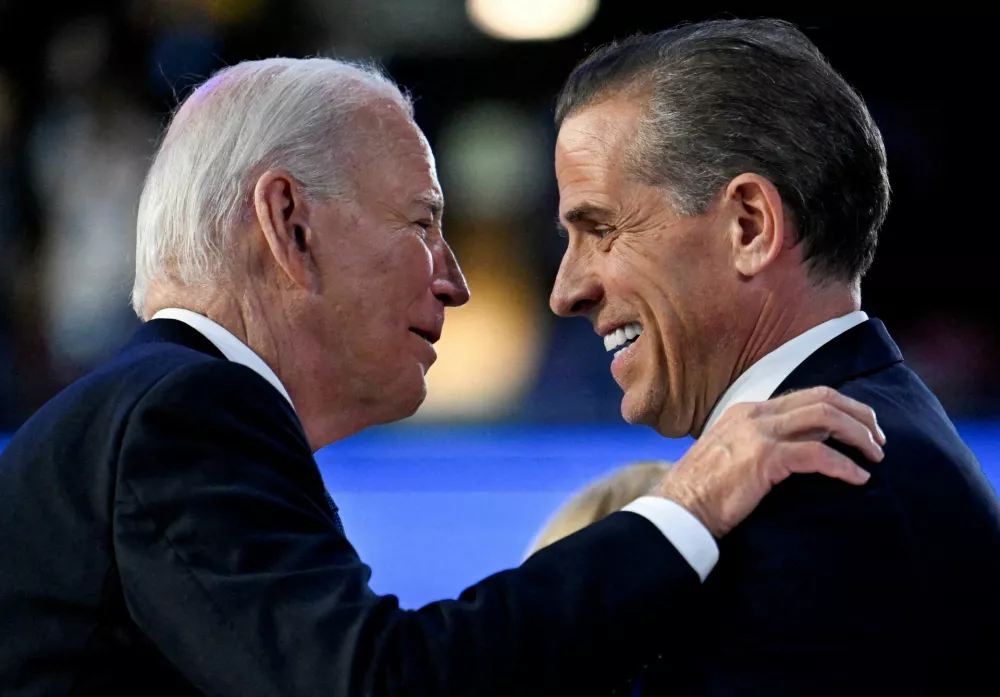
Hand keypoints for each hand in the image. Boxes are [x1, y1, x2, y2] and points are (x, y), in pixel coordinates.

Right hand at [653, 386, 884, 537]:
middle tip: (879, 439)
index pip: (807, 395)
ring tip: (876, 456)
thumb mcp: (731, 456)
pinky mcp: (764, 458)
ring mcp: (758, 433)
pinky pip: (818, 454)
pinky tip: (858, 478)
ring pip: (825, 418)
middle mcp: (754, 414)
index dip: (842, 407)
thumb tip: (797, 450)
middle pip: (822, 398)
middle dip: (859, 415)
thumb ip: (759, 445)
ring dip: (858, 435)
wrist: (679, 510)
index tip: (862, 428)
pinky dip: (845, 465)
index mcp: (747, 410)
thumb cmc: (703, 492)